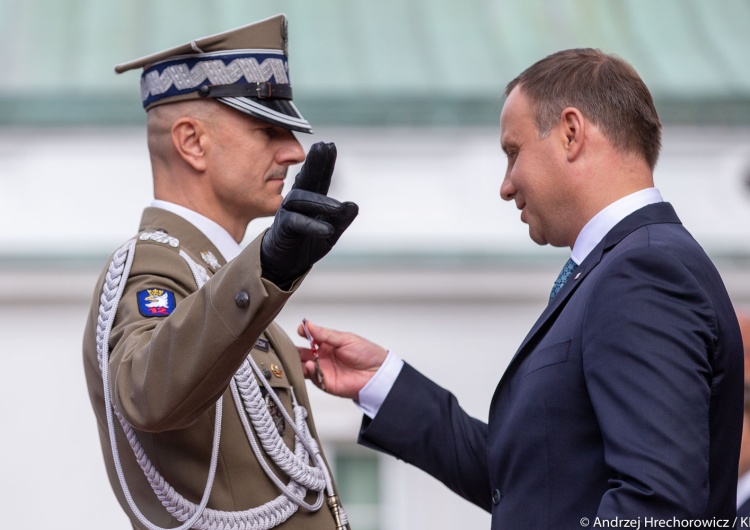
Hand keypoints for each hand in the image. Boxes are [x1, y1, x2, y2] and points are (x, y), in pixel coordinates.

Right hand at [261, 142, 357, 287]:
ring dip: (321, 202)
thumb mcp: (329, 234)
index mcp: (310, 201)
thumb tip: (354, 205)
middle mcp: (297, 203)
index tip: (330, 145)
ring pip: (301, 199)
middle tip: (323, 146)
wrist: (283, 266)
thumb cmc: (304, 245)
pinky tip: (329, 228)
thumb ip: (341, 220)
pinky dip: (313, 225)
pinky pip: (296, 222)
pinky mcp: (282, 229)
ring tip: (339, 208)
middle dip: (315, 163)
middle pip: (307, 179)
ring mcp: (287, 213)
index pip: (319, 179)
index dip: (325, 163)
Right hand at [297, 320, 387, 398]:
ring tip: (302, 357)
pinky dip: (309, 373)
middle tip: (290, 347)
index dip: (303, 333)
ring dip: (299, 362)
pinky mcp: (326, 383)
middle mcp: (323, 357)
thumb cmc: (367, 354)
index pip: (309, 338)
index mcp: (327, 344)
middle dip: (294, 350)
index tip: (300, 329)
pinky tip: (310, 366)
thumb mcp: (346, 339)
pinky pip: (313, 378)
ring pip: (304, 367)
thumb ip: (325, 334)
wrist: (378, 373)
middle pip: (302, 354)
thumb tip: (309, 324)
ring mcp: (323, 370)